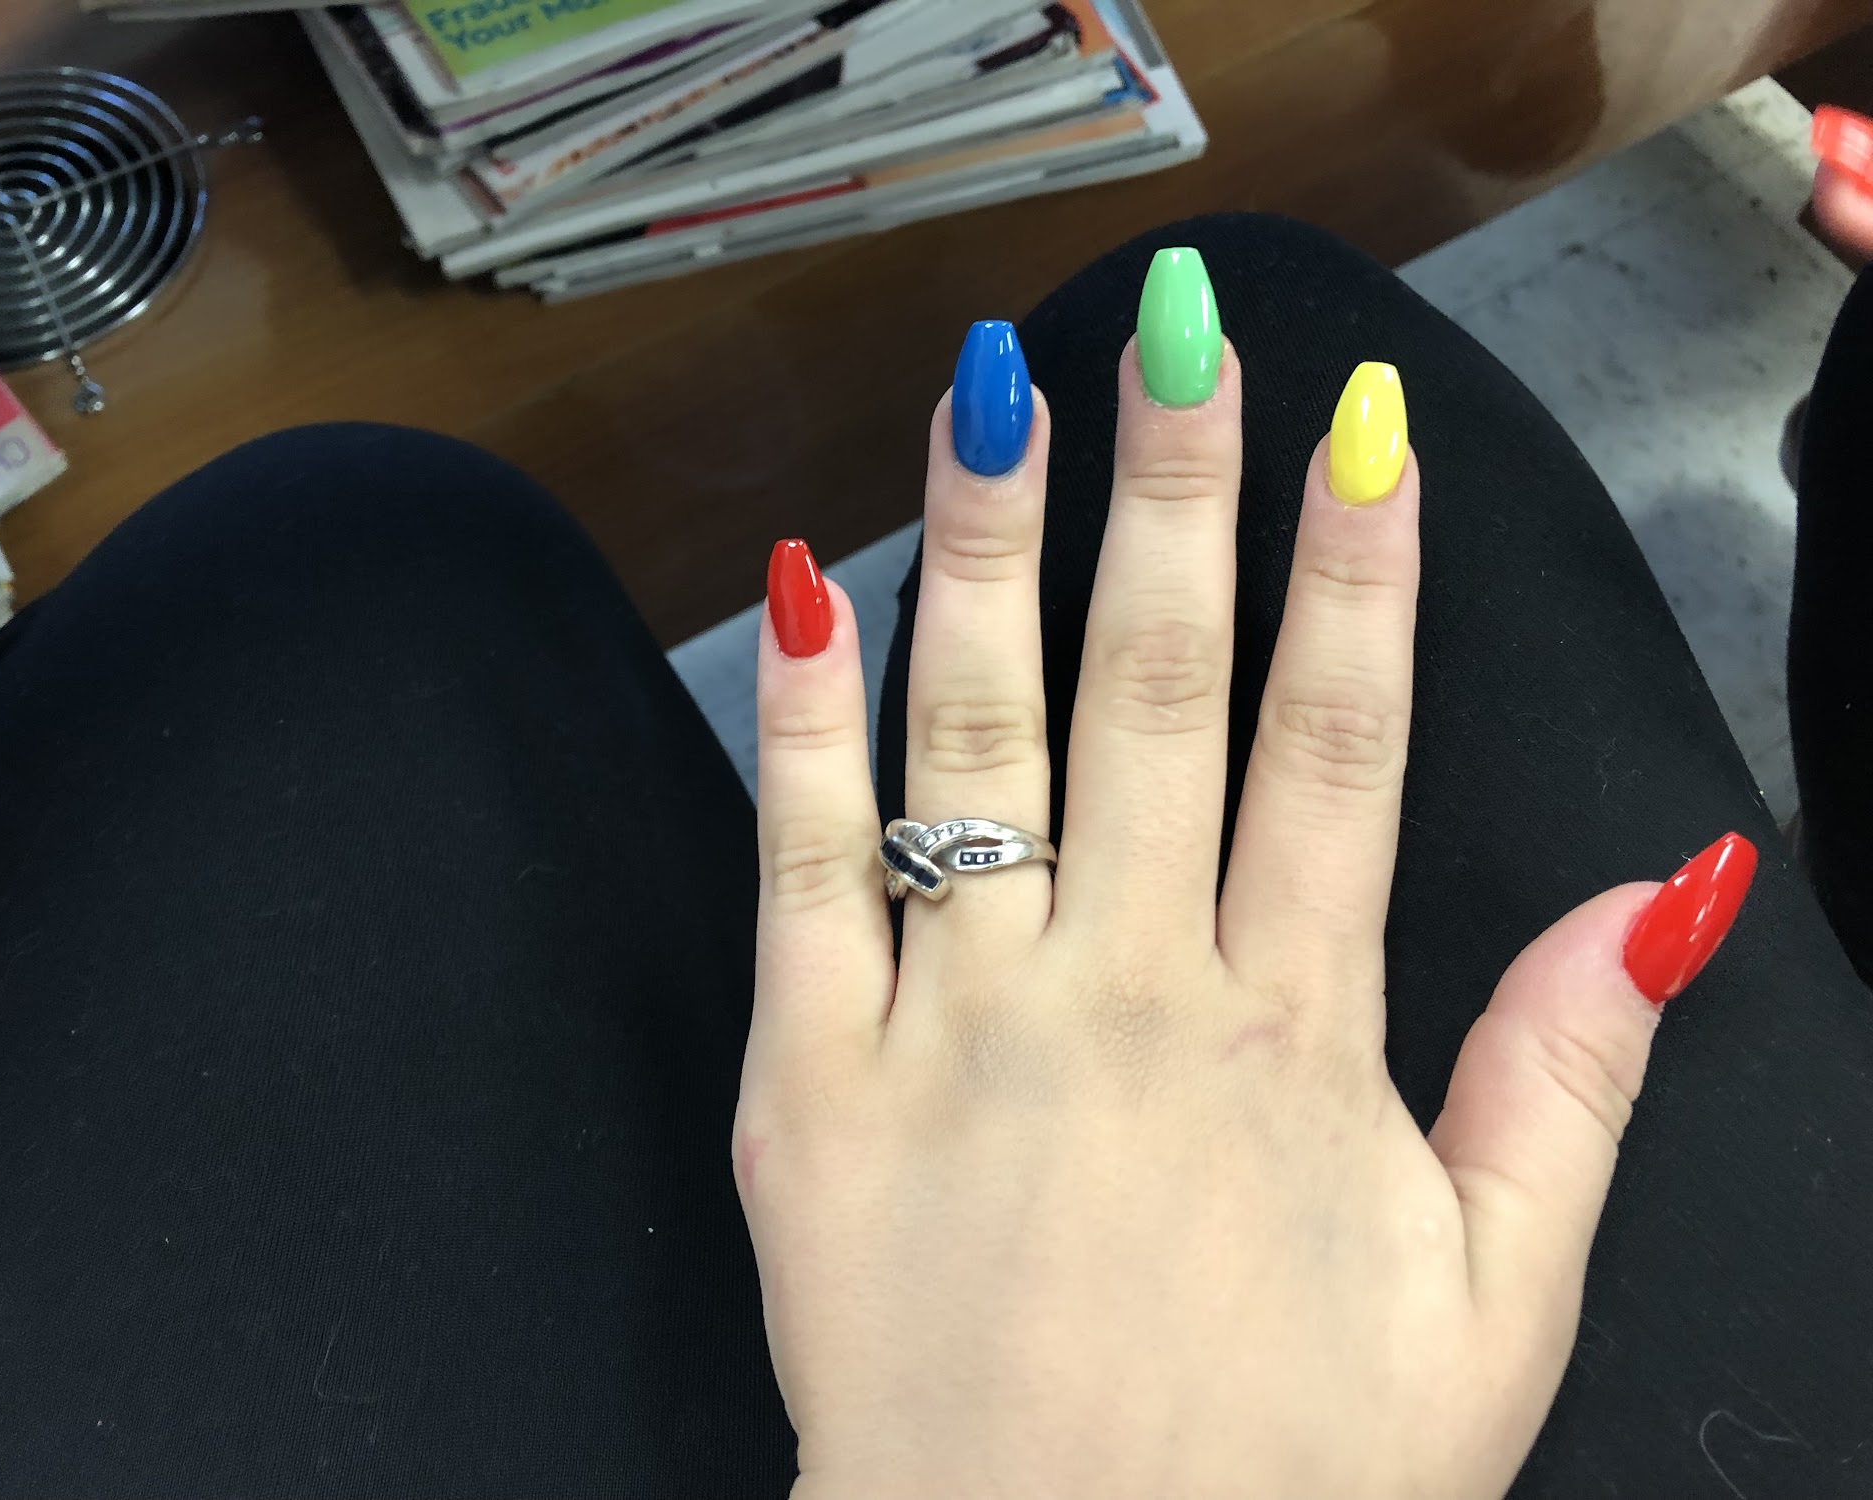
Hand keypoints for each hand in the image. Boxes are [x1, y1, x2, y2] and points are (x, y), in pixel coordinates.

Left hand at [738, 265, 1752, 1498]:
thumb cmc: (1278, 1486)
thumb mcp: (1492, 1315)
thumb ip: (1565, 1088)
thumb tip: (1655, 891)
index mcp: (1289, 1035)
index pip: (1339, 742)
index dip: (1356, 571)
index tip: (1356, 426)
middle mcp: (1122, 993)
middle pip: (1156, 689)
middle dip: (1174, 492)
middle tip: (1179, 332)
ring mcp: (957, 1028)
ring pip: (976, 737)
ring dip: (990, 548)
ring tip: (990, 393)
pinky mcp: (813, 1084)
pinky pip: (805, 871)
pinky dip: (807, 728)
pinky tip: (815, 592)